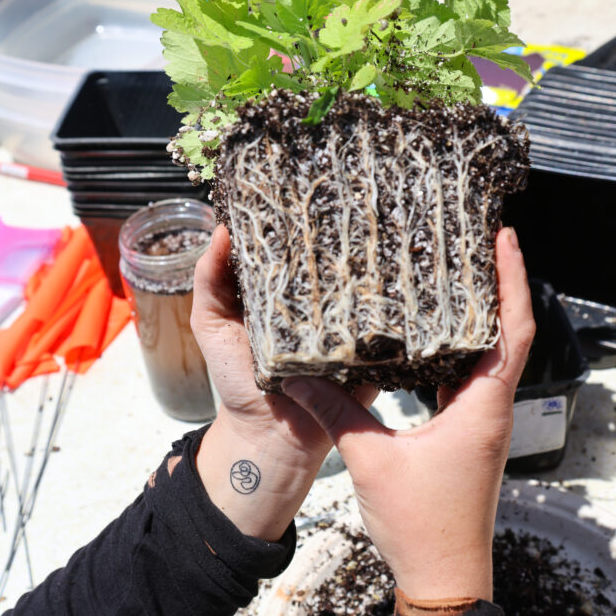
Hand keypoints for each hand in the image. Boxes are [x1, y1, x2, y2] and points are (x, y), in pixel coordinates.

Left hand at [191, 224, 374, 541]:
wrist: (271, 437)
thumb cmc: (237, 379)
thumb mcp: (211, 324)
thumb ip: (211, 280)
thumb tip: (221, 227)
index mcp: (288, 286)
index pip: (302, 241)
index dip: (305, 213)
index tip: (312, 178)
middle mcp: (324, 298)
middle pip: (343, 256)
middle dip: (350, 230)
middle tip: (360, 197)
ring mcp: (352, 322)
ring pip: (372, 283)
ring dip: (378, 263)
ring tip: (387, 230)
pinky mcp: (373, 349)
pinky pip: (391, 325)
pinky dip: (396, 307)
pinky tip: (405, 280)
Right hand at [282, 227, 534, 600]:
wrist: (444, 579)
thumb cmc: (421, 526)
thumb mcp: (370, 460)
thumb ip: (335, 411)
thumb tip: (294, 375)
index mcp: (483, 407)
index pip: (513, 328)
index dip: (513, 279)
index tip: (504, 239)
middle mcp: (491, 409)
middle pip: (508, 333)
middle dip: (498, 286)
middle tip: (473, 245)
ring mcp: (481, 424)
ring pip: (489, 357)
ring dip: (479, 318)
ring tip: (450, 278)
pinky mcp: (467, 437)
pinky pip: (468, 381)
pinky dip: (457, 352)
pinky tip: (428, 338)